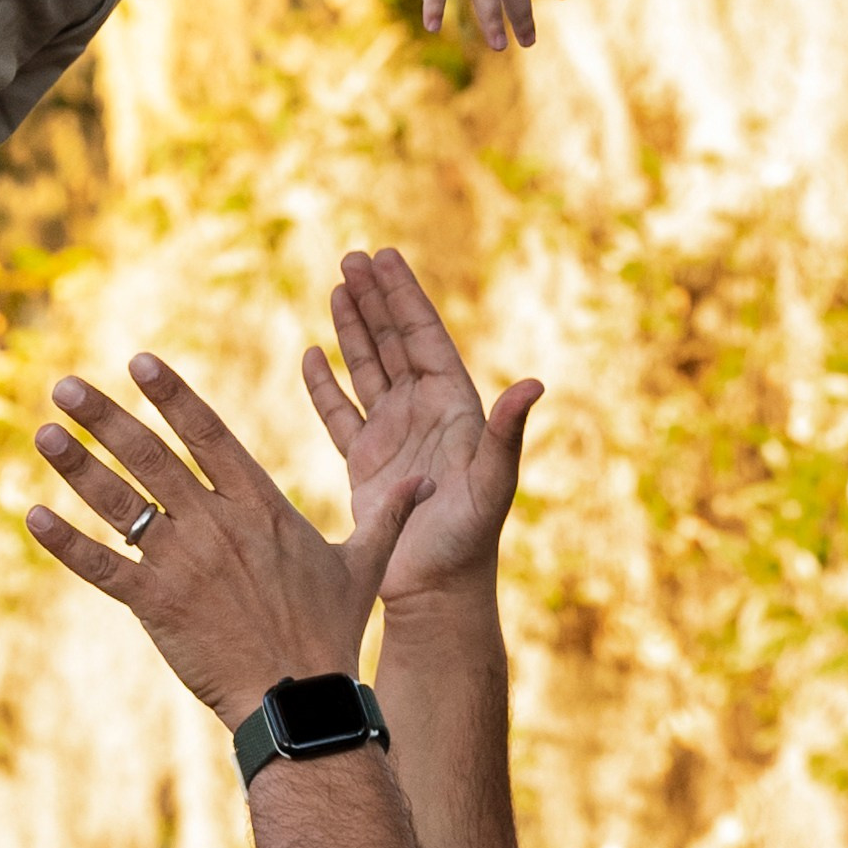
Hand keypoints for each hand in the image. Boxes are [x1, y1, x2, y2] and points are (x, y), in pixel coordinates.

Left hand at [26, 357, 429, 726]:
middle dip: (106, 417)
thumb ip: (386, 516)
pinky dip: (64, 540)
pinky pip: (101, 565)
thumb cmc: (332, 631)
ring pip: (120, 502)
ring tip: (44, 433)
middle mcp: (215, 522)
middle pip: (152, 455)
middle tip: (66, 385)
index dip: (171, 395)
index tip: (139, 362)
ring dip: (78, 465)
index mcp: (259, 504)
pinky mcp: (155, 603)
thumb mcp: (363, 564)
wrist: (299, 696)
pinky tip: (32, 515)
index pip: (208, 433)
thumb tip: (425, 483)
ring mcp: (182, 561)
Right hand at [303, 248, 541, 608]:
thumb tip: (535, 382)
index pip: (427, 339)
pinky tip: (312, 354)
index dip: (405, 297)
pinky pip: (341, 413)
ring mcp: (394, 437)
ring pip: (368, 369)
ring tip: (337, 286)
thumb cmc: (470, 541)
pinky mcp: (366, 464)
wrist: (436, 591)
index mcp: (455, 410)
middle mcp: (425, 415)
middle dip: (375, 300)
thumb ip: (507, 432)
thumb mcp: (492, 483)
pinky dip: (326, 385)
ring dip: (353, 329)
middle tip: (353, 256)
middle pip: (396, 343)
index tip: (385, 257)